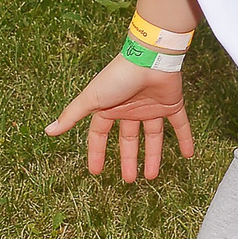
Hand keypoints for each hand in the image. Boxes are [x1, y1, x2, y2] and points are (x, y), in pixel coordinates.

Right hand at [46, 56, 195, 181]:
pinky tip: (188, 155)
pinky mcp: (172, 104)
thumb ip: (72, 115)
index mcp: (110, 107)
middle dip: (128, 159)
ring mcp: (152, 107)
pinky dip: (185, 139)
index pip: (100, 135)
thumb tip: (48, 131)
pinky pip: (180, 124)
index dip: (98, 152)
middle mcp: (131, 109)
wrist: (150, 58)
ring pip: (153, 136)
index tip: (96, 171)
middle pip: (129, 139)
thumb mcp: (92, 99)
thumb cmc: (118, 77)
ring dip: (153, 156)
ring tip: (151, 177)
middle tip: (128, 180)